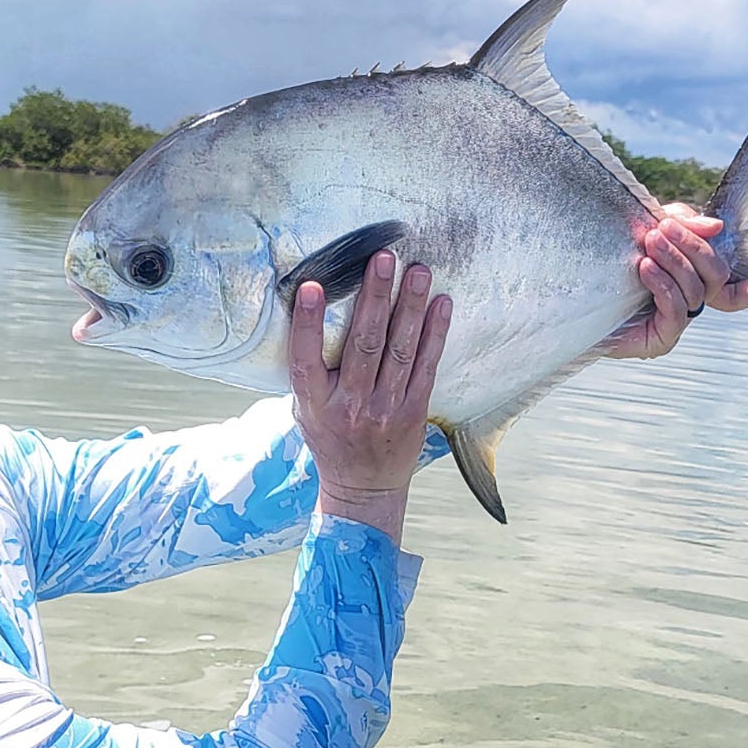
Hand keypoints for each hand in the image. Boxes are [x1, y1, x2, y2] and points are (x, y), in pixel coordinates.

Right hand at [289, 251, 451, 541]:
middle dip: (374, 298)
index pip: (306, 359)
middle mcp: (351, 405)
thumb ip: (310, 371)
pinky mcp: (415, 410)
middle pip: (362, 345)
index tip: (313, 288)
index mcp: (316, 404)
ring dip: (410, 307)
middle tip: (383, 259)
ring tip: (417, 271)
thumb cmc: (330, 439)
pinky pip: (427, 365)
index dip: (308, 323)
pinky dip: (435, 333)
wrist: (364, 487)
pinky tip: (441, 304)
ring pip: (399, 350)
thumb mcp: (306, 410)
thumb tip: (311, 314)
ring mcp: (386, 409)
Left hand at [605, 204, 747, 359]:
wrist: (571, 295)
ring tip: (648, 243)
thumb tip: (716, 228)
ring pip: (694, 289)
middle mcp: (690, 306)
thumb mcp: (651, 229)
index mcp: (693, 283)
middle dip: (694, 249)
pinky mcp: (661, 341)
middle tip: (663, 229)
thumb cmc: (611, 260)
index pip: (736, 290)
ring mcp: (677, 325)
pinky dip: (663, 284)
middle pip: (715, 277)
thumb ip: (684, 224)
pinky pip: (676, 309)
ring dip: (673, 261)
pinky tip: (644, 268)